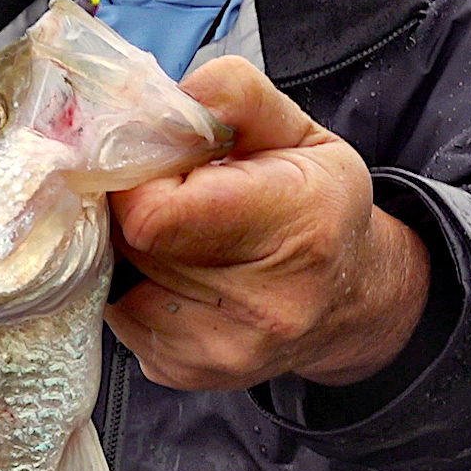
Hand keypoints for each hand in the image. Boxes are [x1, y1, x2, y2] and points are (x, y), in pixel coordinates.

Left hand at [103, 56, 431, 391]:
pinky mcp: (186, 374)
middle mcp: (264, 306)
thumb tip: (149, 101)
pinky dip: (135, 284)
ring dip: (133, 248)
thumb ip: (231, 96)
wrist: (353, 299)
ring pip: (117, 279)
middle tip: (170, 192)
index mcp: (296, 227)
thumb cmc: (320, 205)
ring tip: (181, 233)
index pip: (153, 214)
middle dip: (133, 207)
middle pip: (129, 243)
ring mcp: (222, 352)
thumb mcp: (298, 130)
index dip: (137, 178)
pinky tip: (178, 270)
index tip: (158, 161)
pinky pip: (120, 314)